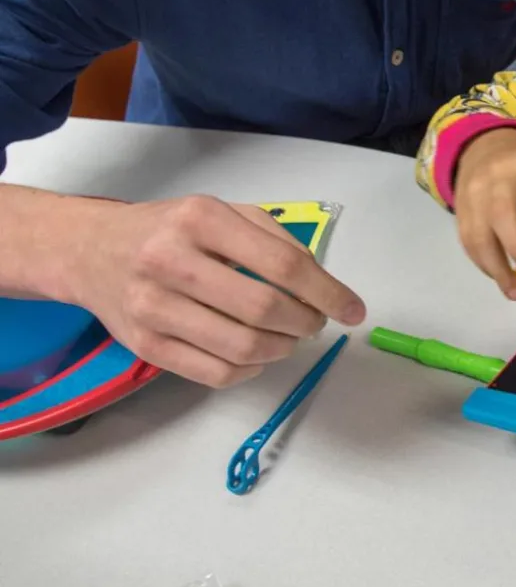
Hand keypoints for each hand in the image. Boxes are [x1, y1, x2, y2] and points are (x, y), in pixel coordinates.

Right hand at [58, 195, 365, 387]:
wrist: (91, 249)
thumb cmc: (171, 228)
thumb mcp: (223, 212)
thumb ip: (275, 240)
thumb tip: (324, 284)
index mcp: (202, 219)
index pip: (283, 264)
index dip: (328, 292)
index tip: (353, 310)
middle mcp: (172, 261)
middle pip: (264, 309)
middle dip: (306, 322)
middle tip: (316, 322)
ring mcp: (153, 307)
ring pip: (241, 348)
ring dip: (282, 349)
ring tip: (289, 337)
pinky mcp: (144, 346)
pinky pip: (213, 374)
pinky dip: (250, 371)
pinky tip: (258, 355)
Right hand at [454, 128, 515, 299]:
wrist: (483, 144)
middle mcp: (497, 177)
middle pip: (503, 217)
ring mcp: (472, 193)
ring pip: (479, 235)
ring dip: (497, 269)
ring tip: (515, 293)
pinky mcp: (458, 208)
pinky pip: (468, 241)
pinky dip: (483, 264)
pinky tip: (497, 276)